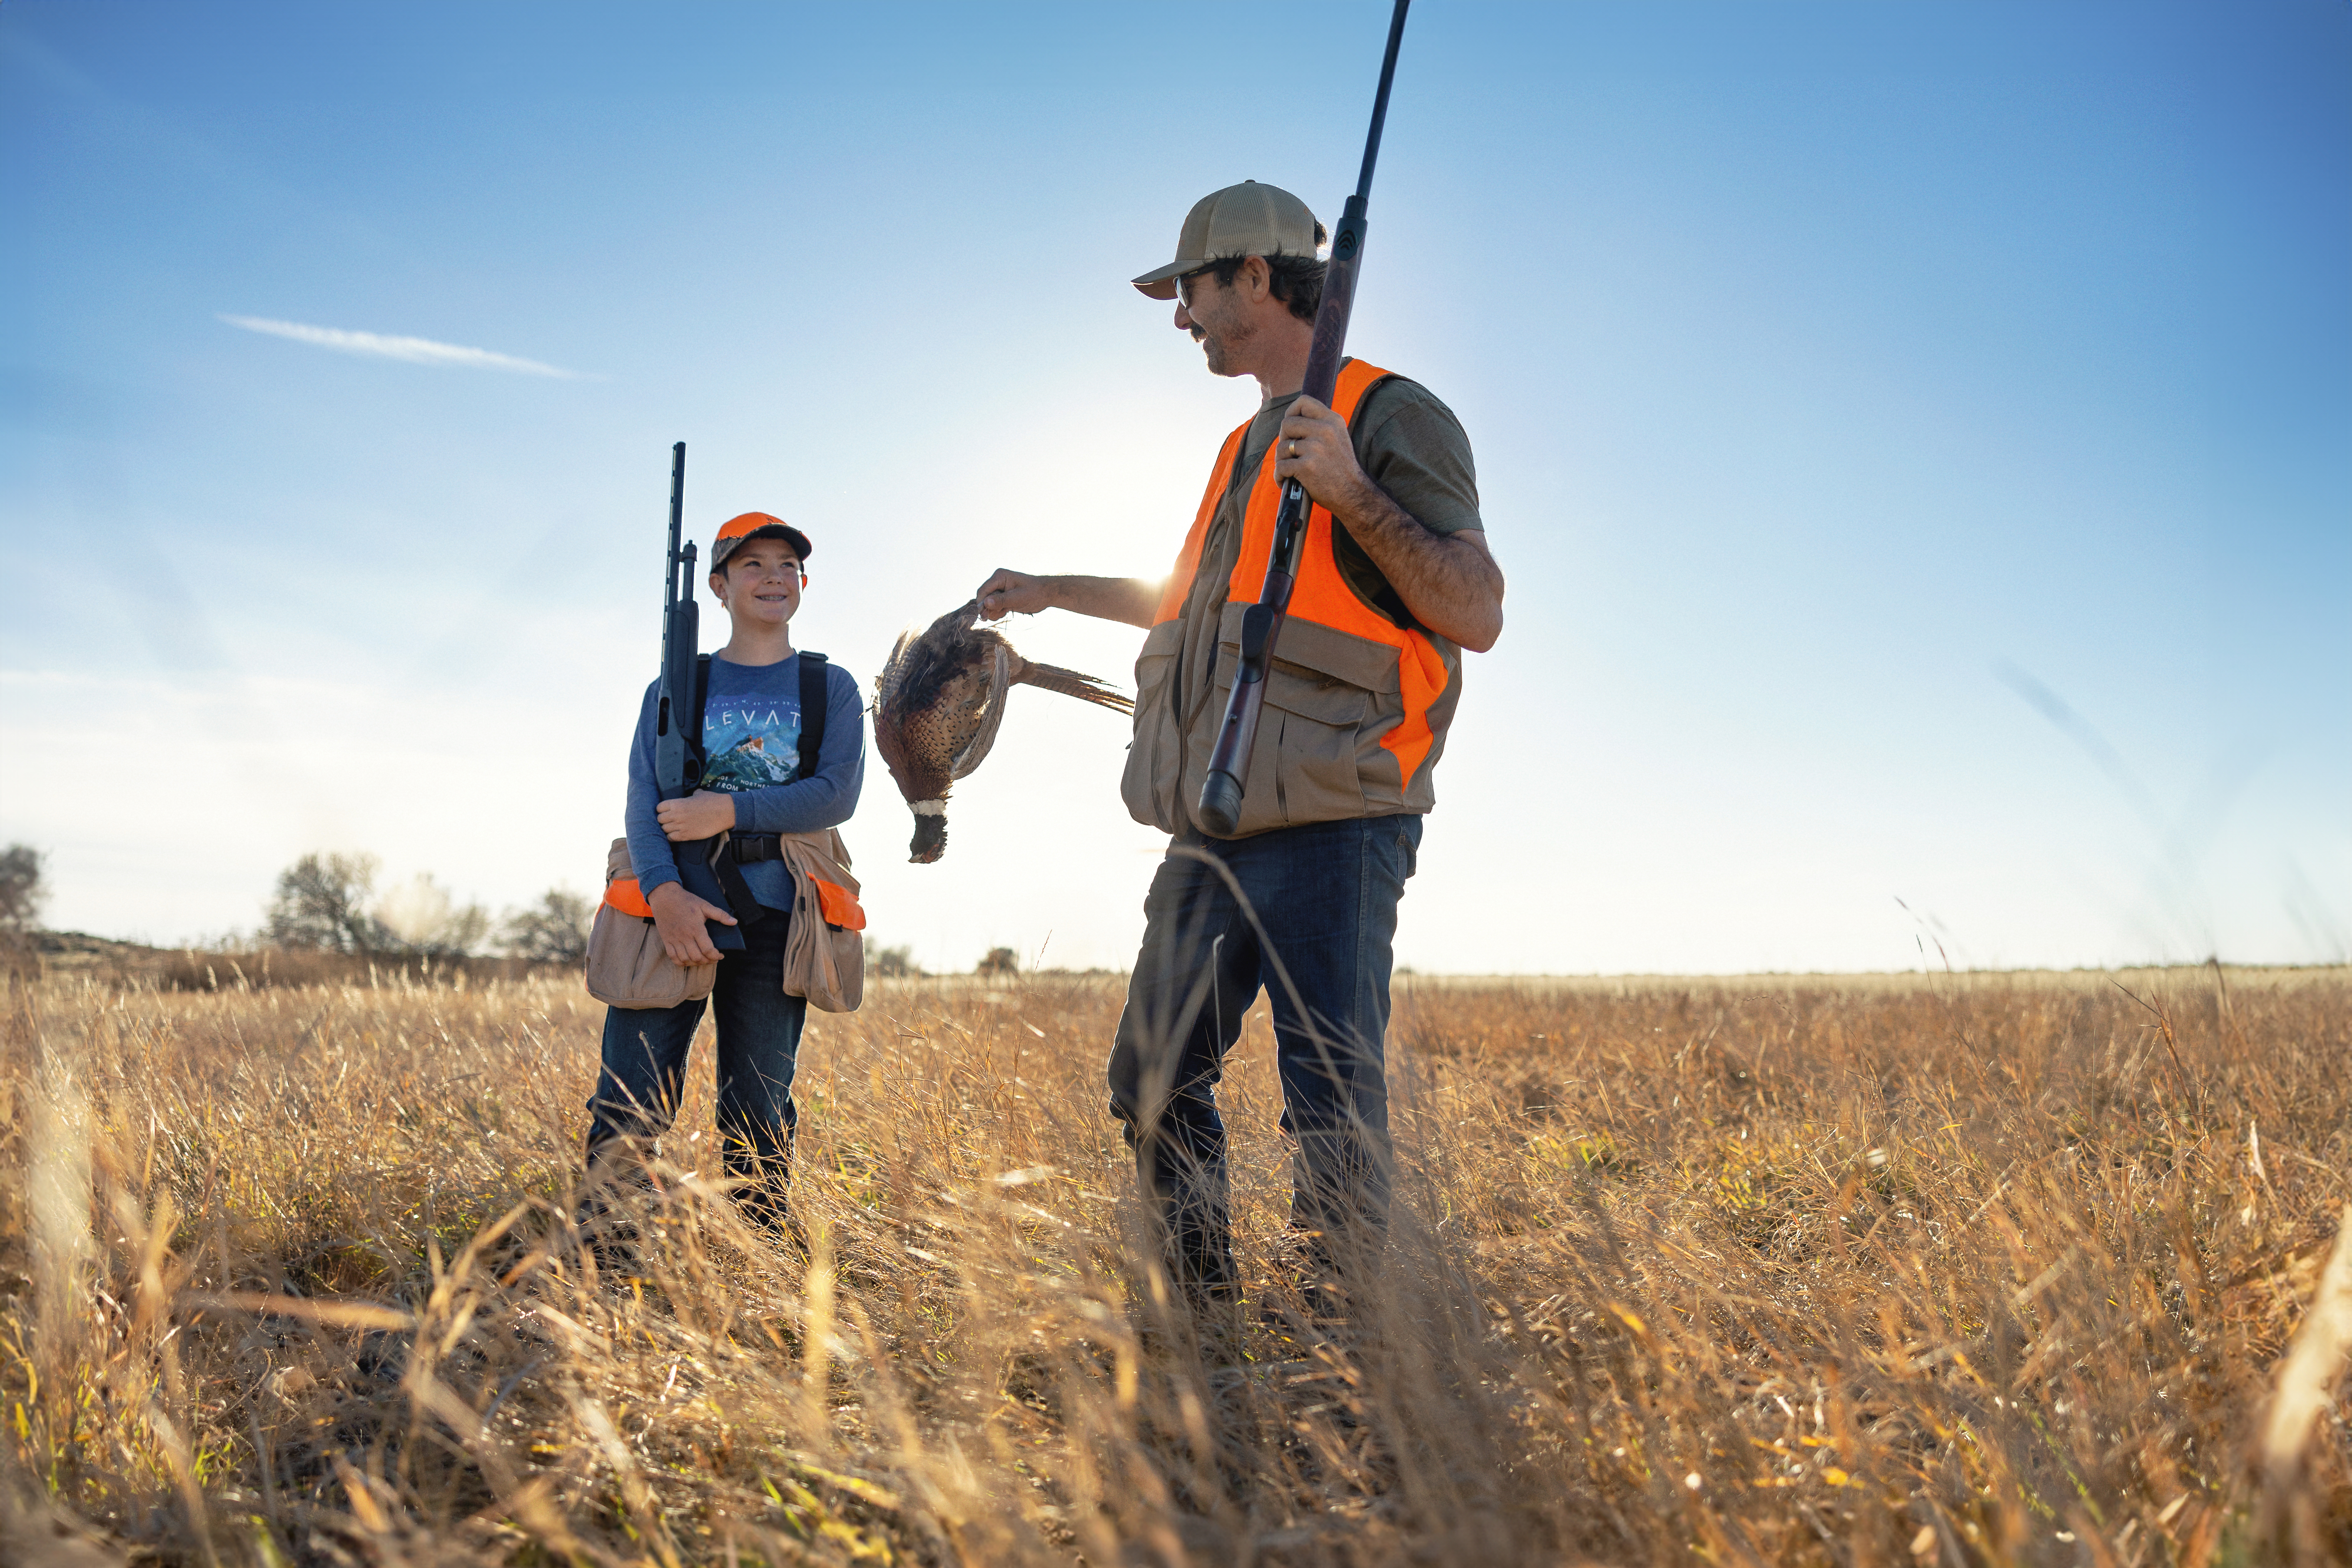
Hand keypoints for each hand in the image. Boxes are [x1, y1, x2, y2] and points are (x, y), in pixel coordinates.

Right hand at [647, 880, 734, 965]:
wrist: (665, 897)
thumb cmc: (686, 901)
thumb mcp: (705, 905)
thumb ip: (720, 914)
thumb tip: (734, 922)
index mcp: (696, 928)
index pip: (707, 949)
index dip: (715, 956)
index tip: (720, 955)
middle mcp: (685, 936)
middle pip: (697, 957)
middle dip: (707, 961)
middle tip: (713, 958)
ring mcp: (674, 939)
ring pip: (685, 959)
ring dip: (695, 963)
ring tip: (702, 960)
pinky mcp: (666, 940)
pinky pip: (673, 957)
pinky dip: (681, 962)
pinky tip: (688, 960)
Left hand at [656, 790, 735, 840]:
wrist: (724, 812)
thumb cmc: (713, 801)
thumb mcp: (700, 794)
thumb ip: (692, 795)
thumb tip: (694, 795)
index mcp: (677, 803)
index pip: (659, 808)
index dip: (662, 809)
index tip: (666, 811)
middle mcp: (676, 815)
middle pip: (660, 819)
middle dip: (664, 820)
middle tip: (670, 820)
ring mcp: (681, 826)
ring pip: (664, 829)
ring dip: (668, 828)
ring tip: (674, 827)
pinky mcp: (686, 835)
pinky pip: (671, 838)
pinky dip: (671, 837)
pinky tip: (676, 834)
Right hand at [976, 568, 1051, 621]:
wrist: (1046, 594)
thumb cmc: (1035, 592)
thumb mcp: (1019, 597)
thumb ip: (1002, 600)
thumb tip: (986, 603)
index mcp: (999, 576)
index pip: (983, 591)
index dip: (981, 603)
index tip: (984, 616)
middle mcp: (997, 582)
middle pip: (984, 598)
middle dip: (989, 609)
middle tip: (1001, 613)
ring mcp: (999, 591)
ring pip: (987, 605)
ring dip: (994, 612)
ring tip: (1006, 611)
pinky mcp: (1002, 598)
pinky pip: (993, 608)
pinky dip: (998, 612)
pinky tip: (1007, 612)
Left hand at [1274, 396, 1369, 510]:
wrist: (1353, 494)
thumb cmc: (1341, 469)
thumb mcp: (1337, 438)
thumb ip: (1320, 426)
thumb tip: (1292, 420)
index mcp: (1333, 420)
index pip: (1303, 401)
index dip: (1291, 412)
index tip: (1291, 428)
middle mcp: (1325, 430)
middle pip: (1287, 423)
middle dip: (1283, 438)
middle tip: (1290, 452)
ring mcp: (1315, 448)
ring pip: (1281, 447)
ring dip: (1281, 460)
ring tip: (1289, 470)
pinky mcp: (1307, 466)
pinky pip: (1281, 466)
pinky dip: (1279, 476)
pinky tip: (1285, 482)